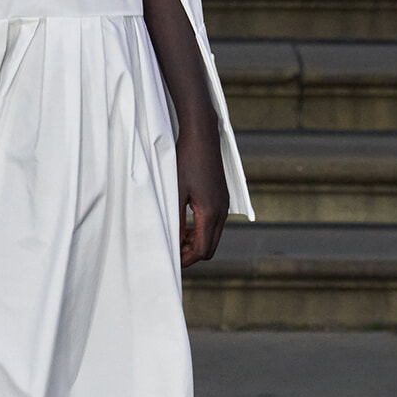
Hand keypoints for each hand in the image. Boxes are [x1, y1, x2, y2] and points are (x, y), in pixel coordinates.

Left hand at [177, 121, 227, 270]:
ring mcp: (224, 205)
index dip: (186, 259)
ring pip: (213, 236)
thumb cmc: (186, 161)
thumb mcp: (176, 192)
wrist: (202, 137)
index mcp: (210, 213)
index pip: (202, 250)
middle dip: (192, 253)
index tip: (171, 260)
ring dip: (196, 241)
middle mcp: (222, 212)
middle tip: (173, 249)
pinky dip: (201, 229)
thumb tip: (173, 241)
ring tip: (177, 236)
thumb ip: (176, 219)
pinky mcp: (222, 198)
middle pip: (210, 248)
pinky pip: (215, 224)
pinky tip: (186, 222)